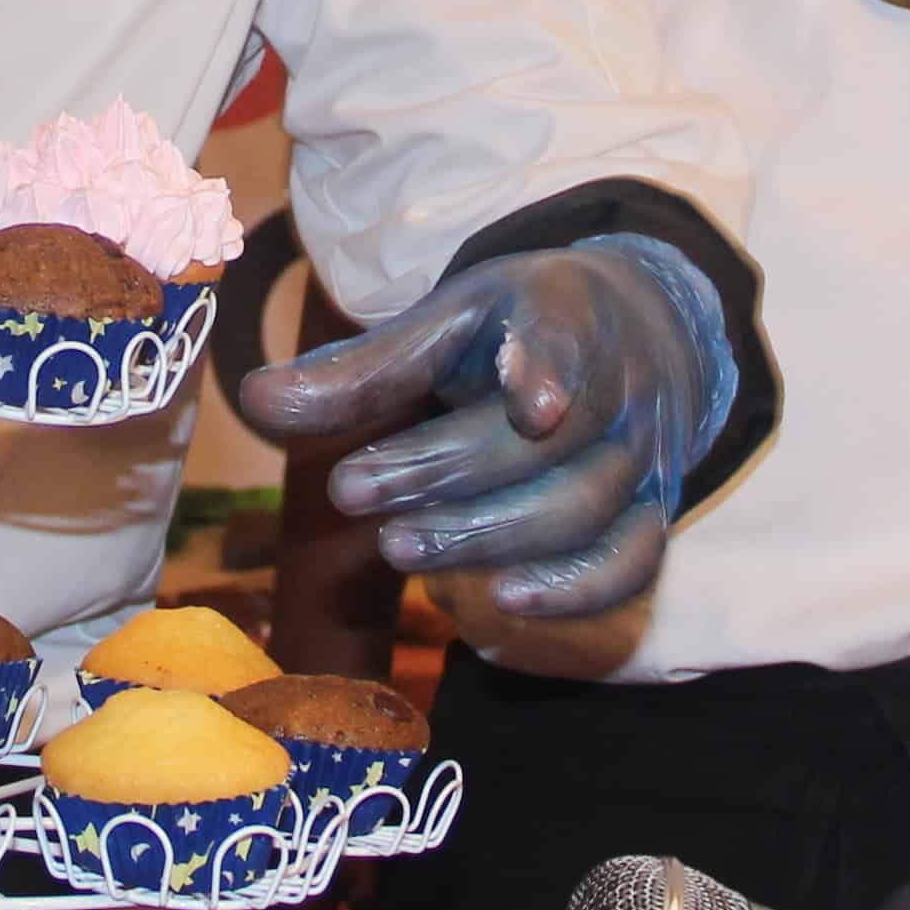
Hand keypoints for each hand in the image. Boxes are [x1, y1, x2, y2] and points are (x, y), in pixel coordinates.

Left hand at [232, 241, 722, 626]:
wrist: (629, 336)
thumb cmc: (513, 332)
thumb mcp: (443, 326)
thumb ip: (359, 372)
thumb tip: (255, 403)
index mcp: (566, 309)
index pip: (568, 336)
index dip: (551, 367)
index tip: (530, 404)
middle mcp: (619, 383)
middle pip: (548, 443)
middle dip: (444, 472)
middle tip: (350, 490)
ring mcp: (643, 453)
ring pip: (581, 509)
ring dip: (485, 535)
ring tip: (394, 545)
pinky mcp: (653, 512)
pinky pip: (631, 562)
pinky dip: (575, 589)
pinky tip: (502, 600)